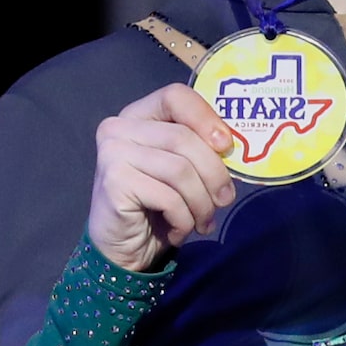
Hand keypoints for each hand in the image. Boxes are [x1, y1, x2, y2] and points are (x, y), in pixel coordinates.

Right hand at [89, 84, 238, 273]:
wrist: (123, 248)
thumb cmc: (157, 206)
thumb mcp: (182, 170)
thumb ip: (199, 149)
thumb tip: (233, 147)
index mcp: (138, 115)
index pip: (175, 96)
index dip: (206, 118)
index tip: (226, 146)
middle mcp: (118, 128)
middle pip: (183, 138)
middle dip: (214, 174)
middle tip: (224, 200)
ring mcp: (112, 153)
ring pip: (180, 170)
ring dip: (201, 202)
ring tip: (203, 221)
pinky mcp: (114, 183)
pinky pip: (169, 198)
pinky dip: (184, 220)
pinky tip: (179, 231)